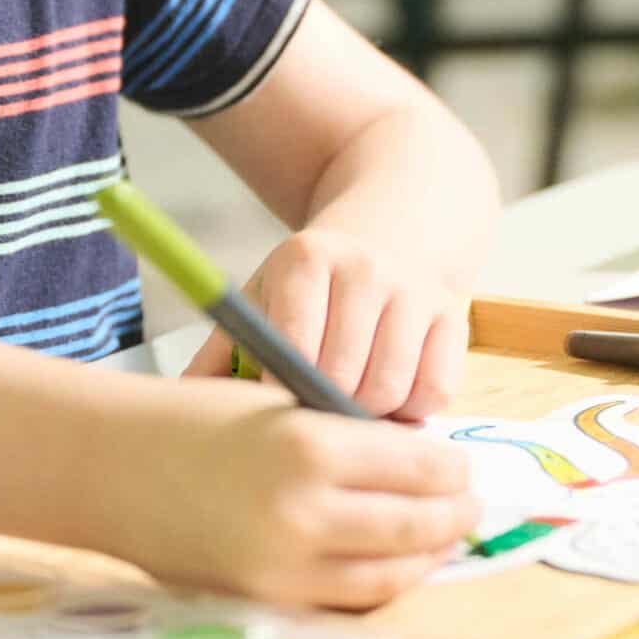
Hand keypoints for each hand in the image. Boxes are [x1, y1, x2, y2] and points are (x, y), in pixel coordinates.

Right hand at [112, 378, 479, 605]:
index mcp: (310, 446)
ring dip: (428, 554)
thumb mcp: (280, 402)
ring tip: (443, 536)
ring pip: (390, 571)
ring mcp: (283, 567)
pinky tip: (394, 563)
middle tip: (469, 502)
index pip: (419, 464)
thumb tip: (423, 464)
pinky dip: (381, 582)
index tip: (460, 463)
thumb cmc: (193, 421)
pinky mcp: (264, 602)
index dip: (451, 466)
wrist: (108, 467)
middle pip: (416, 522)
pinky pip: (345, 599)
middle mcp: (303, 513)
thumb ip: (346, 436)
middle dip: (454, 513)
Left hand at [182, 228, 468, 418]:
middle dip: (325, 412)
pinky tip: (393, 400)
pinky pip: (436, 391)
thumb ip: (224, 349)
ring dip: (369, 416)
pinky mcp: (455, 314)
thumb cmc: (317, 276)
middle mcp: (365, 269)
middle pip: (343, 378)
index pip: (293, 348)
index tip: (272, 418)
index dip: (281, 394)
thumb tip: (183, 405)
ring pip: (391, 390)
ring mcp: (414, 291)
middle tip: (313, 421)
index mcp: (306, 259)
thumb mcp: (265, 291)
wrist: (398, 217)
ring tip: (350, 410)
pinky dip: (414, 411)